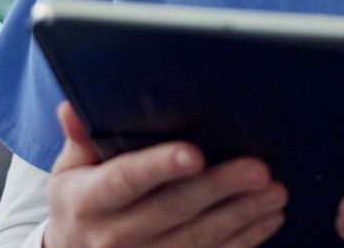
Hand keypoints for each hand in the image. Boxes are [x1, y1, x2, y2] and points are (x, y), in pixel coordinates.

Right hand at [44, 102, 286, 247]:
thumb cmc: (79, 202)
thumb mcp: (69, 170)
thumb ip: (80, 138)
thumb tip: (73, 108)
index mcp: (89, 201)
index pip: (127, 179)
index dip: (160, 166)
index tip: (194, 154)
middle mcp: (114, 236)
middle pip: (173, 210)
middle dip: (219, 188)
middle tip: (256, 169)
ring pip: (198, 240)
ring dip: (241, 216)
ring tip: (274, 192)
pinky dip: (244, 240)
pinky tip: (267, 219)